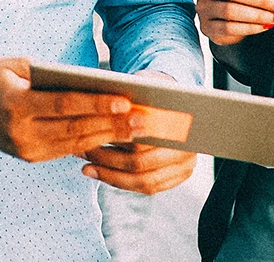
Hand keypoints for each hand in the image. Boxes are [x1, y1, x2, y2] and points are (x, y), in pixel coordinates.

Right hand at [0, 58, 143, 161]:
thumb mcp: (19, 67)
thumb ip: (53, 77)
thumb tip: (94, 86)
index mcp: (16, 105)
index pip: (64, 105)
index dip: (96, 104)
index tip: (125, 101)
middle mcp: (21, 132)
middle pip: (74, 129)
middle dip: (111, 125)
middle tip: (142, 120)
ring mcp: (25, 149)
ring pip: (74, 144)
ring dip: (107, 137)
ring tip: (135, 130)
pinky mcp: (29, 157)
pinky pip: (65, 151)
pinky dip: (90, 144)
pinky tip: (112, 137)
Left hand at [81, 69, 196, 193]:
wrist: (176, 101)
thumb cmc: (154, 91)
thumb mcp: (144, 86)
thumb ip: (130, 95)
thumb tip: (106, 100)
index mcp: (182, 125)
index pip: (144, 137)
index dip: (116, 139)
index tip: (91, 137)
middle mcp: (188, 150)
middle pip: (141, 163)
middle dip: (107, 159)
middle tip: (84, 151)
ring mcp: (184, 167)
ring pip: (142, 181)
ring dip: (110, 175)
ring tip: (87, 166)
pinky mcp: (176, 178)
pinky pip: (146, 187)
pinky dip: (121, 182)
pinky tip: (100, 173)